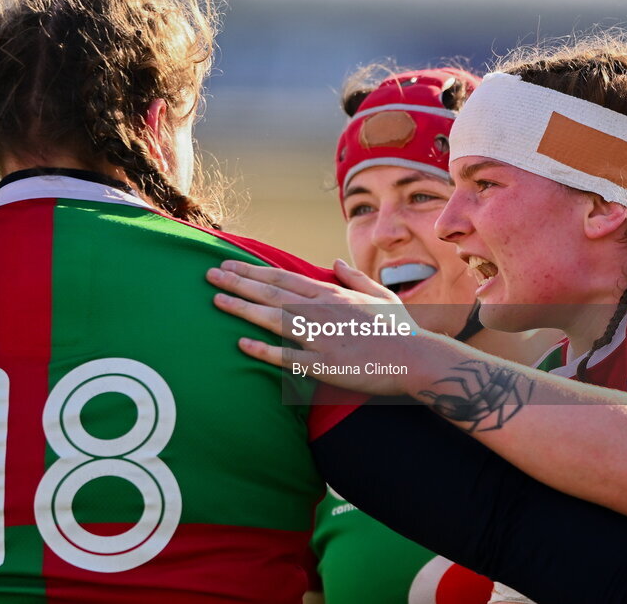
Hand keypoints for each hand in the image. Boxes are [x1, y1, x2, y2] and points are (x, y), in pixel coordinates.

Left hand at [206, 259, 423, 395]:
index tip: (230, 264)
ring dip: (243, 309)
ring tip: (217, 301)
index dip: (254, 271)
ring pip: (273, 320)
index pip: (283, 278)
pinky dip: (264, 350)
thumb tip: (336, 261)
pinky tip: (242, 344)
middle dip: (239, 282)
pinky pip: (288, 358)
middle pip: (272, 293)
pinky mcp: (324, 365)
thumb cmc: (400, 329)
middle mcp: (322, 311)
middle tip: (210, 275)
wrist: (416, 358)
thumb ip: (354, 277)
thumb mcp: (379, 294)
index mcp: (332, 294)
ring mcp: (321, 337)